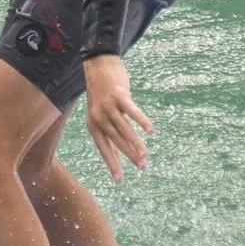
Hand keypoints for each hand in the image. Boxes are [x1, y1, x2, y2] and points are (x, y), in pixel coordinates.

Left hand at [81, 54, 153, 180]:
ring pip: (124, 129)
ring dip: (136, 143)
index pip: (104, 149)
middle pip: (116, 141)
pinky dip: (142, 121)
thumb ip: (108, 133)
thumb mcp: (100, 115)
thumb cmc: (102, 94)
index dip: (112, 164)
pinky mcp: (119, 96)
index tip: (119, 179)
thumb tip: (119, 154)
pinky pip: (132, 111)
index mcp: (93, 125)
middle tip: (142, 167)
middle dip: (129, 156)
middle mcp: (99, 118)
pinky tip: (151, 130)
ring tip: (145, 154)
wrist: (98, 66)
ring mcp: (108, 106)